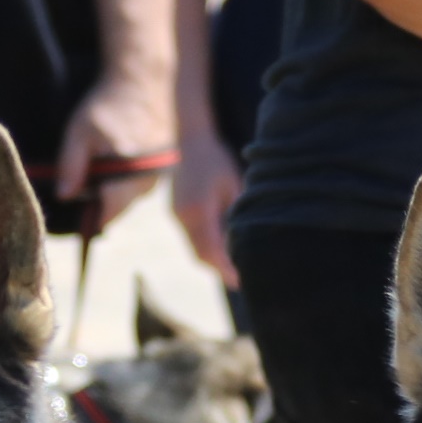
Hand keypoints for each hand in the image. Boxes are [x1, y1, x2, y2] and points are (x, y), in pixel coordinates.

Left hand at [55, 64, 171, 229]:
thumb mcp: (79, 132)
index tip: (78, 211)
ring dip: (116, 187)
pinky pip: (143, 182)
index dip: (90, 217)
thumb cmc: (108, 104)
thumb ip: (71, 167)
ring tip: (105, 159)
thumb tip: (64, 196)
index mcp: (128, 175)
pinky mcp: (167, 164)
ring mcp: (161, 173)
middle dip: (102, 199)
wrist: (144, 80)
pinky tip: (121, 153)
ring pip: (132, 195)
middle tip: (87, 177)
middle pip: (120, 206)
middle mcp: (149, 179)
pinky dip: (129, 175)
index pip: (108, 214)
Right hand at [172, 130, 242, 286]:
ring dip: (212, 260)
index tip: (241, 280)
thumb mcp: (234, 186)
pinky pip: (191, 238)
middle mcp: (183, 217)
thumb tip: (246, 242)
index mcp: (198, 210)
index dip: (225, 268)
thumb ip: (237, 214)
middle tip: (240, 281)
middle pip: (200, 255)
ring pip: (194, 249)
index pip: (212, 250)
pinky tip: (221, 250)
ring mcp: (176, 215)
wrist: (191, 141)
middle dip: (219, 270)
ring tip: (233, 269)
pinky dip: (205, 247)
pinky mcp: (175, 212)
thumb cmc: (218, 160)